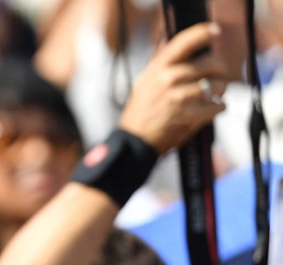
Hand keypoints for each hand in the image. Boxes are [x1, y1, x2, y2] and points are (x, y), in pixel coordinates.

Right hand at [120, 22, 226, 153]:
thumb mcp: (145, 82)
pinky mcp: (190, 116)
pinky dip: (218, 107)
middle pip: (210, 63)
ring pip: (217, 84)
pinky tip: (211, 108)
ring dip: (220, 89)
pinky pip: (218, 105)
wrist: (135, 140)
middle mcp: (169, 79)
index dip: (203, 33)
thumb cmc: (140, 112)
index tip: (215, 32)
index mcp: (158, 68)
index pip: (184, 42)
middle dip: (220, 68)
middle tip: (219, 74)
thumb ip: (162, 64)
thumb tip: (183, 46)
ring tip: (214, 93)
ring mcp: (180, 98)